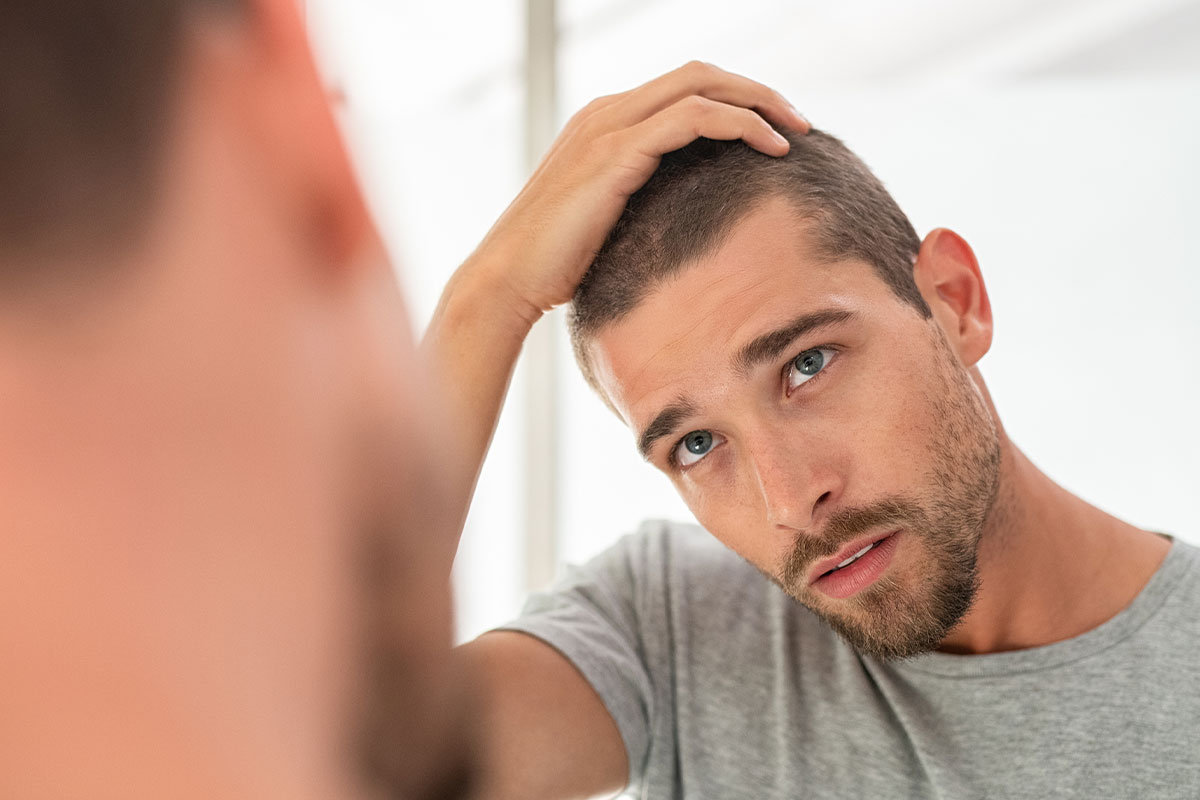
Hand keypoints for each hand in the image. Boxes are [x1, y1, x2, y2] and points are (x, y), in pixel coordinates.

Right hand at [425, 63, 806, 546]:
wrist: (507, 281)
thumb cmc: (555, 266)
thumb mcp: (607, 224)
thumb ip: (642, 205)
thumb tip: (688, 223)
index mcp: (604, 124)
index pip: (683, 88)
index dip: (735, 99)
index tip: (775, 131)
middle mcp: (606, 113)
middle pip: (699, 73)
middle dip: (756, 90)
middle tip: (800, 121)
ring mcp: (608, 128)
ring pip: (701, 85)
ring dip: (757, 101)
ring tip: (796, 132)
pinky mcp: (615, 154)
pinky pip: (692, 118)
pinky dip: (738, 124)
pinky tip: (769, 149)